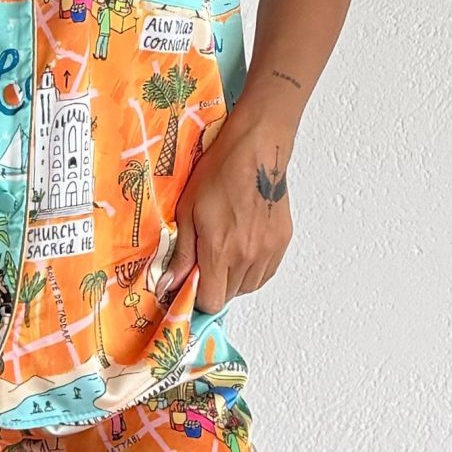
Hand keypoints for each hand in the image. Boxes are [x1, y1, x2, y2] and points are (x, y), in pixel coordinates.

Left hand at [167, 109, 293, 313]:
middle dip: (213, 285)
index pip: (211, 300)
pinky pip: (265, 273)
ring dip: (233, 279)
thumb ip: (182, 254)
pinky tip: (242, 250)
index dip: (197, 296)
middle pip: (228, 296)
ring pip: (247, 287)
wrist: (255, 151)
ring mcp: (268, 251)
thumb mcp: (187, 212)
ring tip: (224, 252)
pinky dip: (252, 270)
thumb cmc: (218, 173)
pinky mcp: (281, 242)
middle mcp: (247, 256)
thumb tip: (169, 284)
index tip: (190, 283)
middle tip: (205, 260)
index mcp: (220, 250)